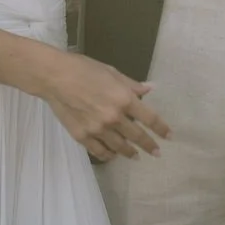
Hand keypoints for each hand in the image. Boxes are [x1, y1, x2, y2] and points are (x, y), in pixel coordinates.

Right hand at [41, 52, 171, 161]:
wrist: (55, 76)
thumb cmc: (84, 68)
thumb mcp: (112, 72)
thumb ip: (131, 85)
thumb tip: (149, 90)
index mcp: (124, 99)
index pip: (149, 118)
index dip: (161, 128)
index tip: (169, 136)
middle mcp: (114, 117)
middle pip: (137, 136)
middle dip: (149, 145)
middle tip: (156, 153)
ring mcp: (98, 129)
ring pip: (119, 147)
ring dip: (130, 153)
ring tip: (135, 156)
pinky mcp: (82, 136)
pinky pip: (99, 151)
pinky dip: (108, 155)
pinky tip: (112, 156)